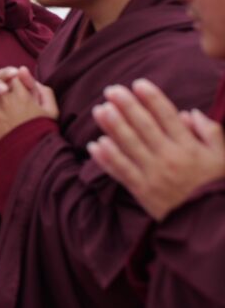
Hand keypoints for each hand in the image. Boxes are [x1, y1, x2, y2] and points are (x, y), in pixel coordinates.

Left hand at [89, 79, 224, 220]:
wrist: (208, 224)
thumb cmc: (215, 187)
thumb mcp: (223, 158)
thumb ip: (210, 133)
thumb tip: (189, 112)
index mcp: (189, 148)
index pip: (168, 116)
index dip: (152, 98)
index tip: (138, 83)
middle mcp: (170, 158)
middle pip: (144, 126)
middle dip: (126, 106)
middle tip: (111, 90)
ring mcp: (154, 175)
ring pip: (128, 146)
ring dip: (112, 126)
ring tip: (99, 110)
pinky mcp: (142, 191)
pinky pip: (121, 171)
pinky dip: (106, 158)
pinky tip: (95, 144)